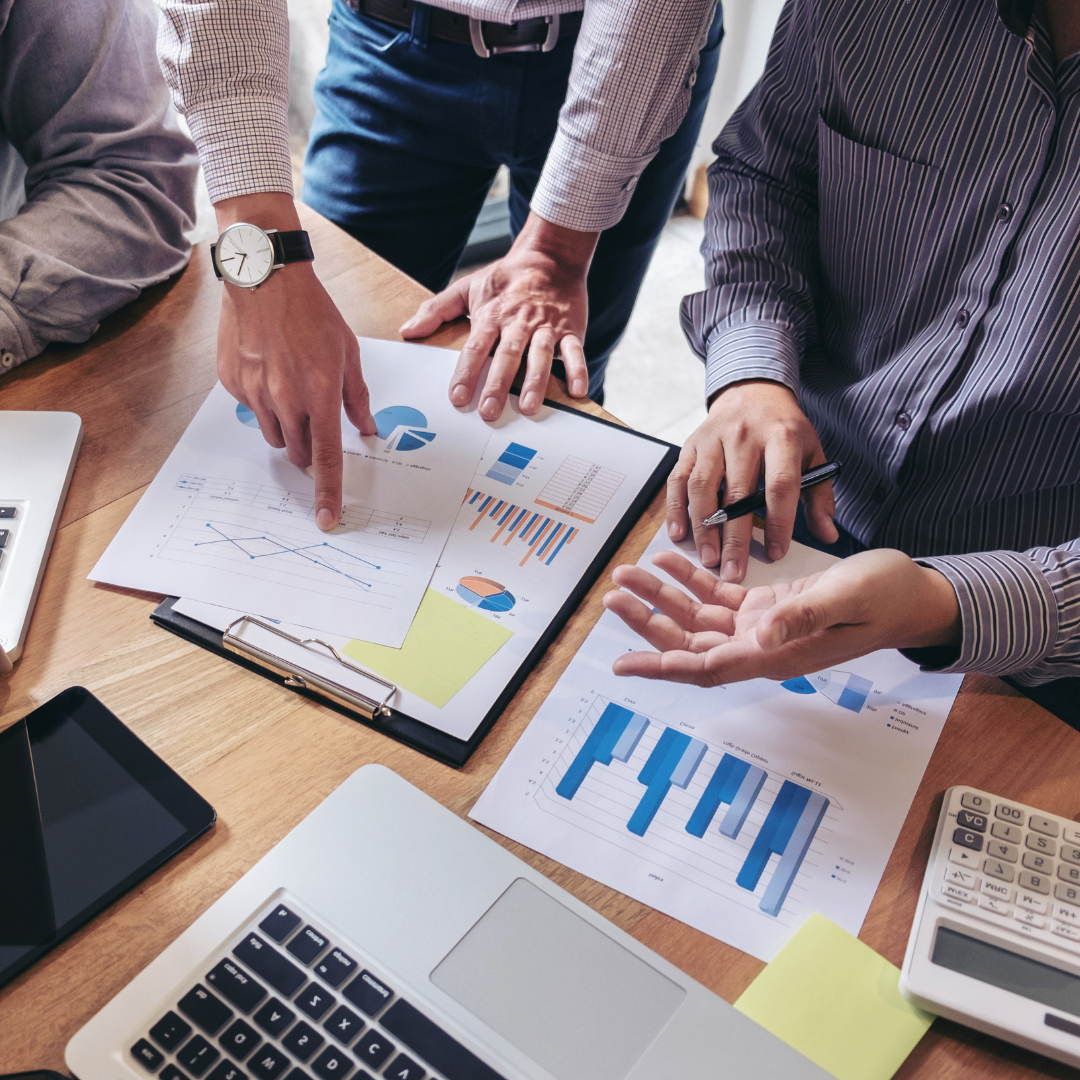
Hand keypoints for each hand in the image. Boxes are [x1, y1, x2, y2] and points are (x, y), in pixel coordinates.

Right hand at [214, 194, 375, 531]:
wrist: (264, 276)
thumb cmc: (311, 311)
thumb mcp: (348, 352)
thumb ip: (356, 396)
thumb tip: (367, 429)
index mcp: (319, 395)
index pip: (327, 459)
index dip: (329, 493)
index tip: (328, 519)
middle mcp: (284, 400)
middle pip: (297, 453)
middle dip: (309, 449)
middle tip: (316, 420)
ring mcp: (253, 393)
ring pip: (274, 435)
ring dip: (287, 427)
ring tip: (292, 387)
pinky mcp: (231, 383)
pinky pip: (251, 409)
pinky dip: (263, 402)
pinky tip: (269, 369)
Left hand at [400, 212, 594, 419]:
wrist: (549, 256)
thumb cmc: (506, 278)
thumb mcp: (467, 287)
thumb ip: (436, 310)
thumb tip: (408, 331)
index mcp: (492, 316)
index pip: (475, 347)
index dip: (466, 373)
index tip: (457, 398)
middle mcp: (518, 323)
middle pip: (507, 356)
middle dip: (498, 384)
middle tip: (489, 411)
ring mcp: (546, 327)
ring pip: (540, 355)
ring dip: (536, 381)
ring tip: (530, 408)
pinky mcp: (570, 329)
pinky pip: (575, 351)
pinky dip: (578, 369)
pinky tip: (579, 390)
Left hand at [602, 548, 961, 686]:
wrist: (911, 595)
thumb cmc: (886, 598)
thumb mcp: (847, 599)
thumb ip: (804, 616)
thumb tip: (759, 633)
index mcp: (775, 654)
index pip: (706, 667)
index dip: (662, 667)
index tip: (623, 664)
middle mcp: (761, 646)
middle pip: (689, 642)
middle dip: (648, 622)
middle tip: (613, 597)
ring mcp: (762, 628)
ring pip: (698, 618)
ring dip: (662, 598)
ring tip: (628, 574)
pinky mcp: (768, 607)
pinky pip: (719, 596)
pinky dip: (692, 579)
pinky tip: (669, 559)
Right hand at [667, 381, 837, 581]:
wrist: (752, 390)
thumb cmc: (784, 429)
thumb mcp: (812, 454)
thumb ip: (819, 495)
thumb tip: (828, 535)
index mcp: (781, 437)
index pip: (780, 485)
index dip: (778, 522)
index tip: (776, 553)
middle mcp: (744, 436)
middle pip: (737, 493)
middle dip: (734, 537)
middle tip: (732, 571)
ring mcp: (713, 439)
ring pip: (702, 487)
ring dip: (703, 527)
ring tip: (707, 558)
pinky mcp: (690, 445)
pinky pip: (678, 480)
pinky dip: (676, 509)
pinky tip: (679, 534)